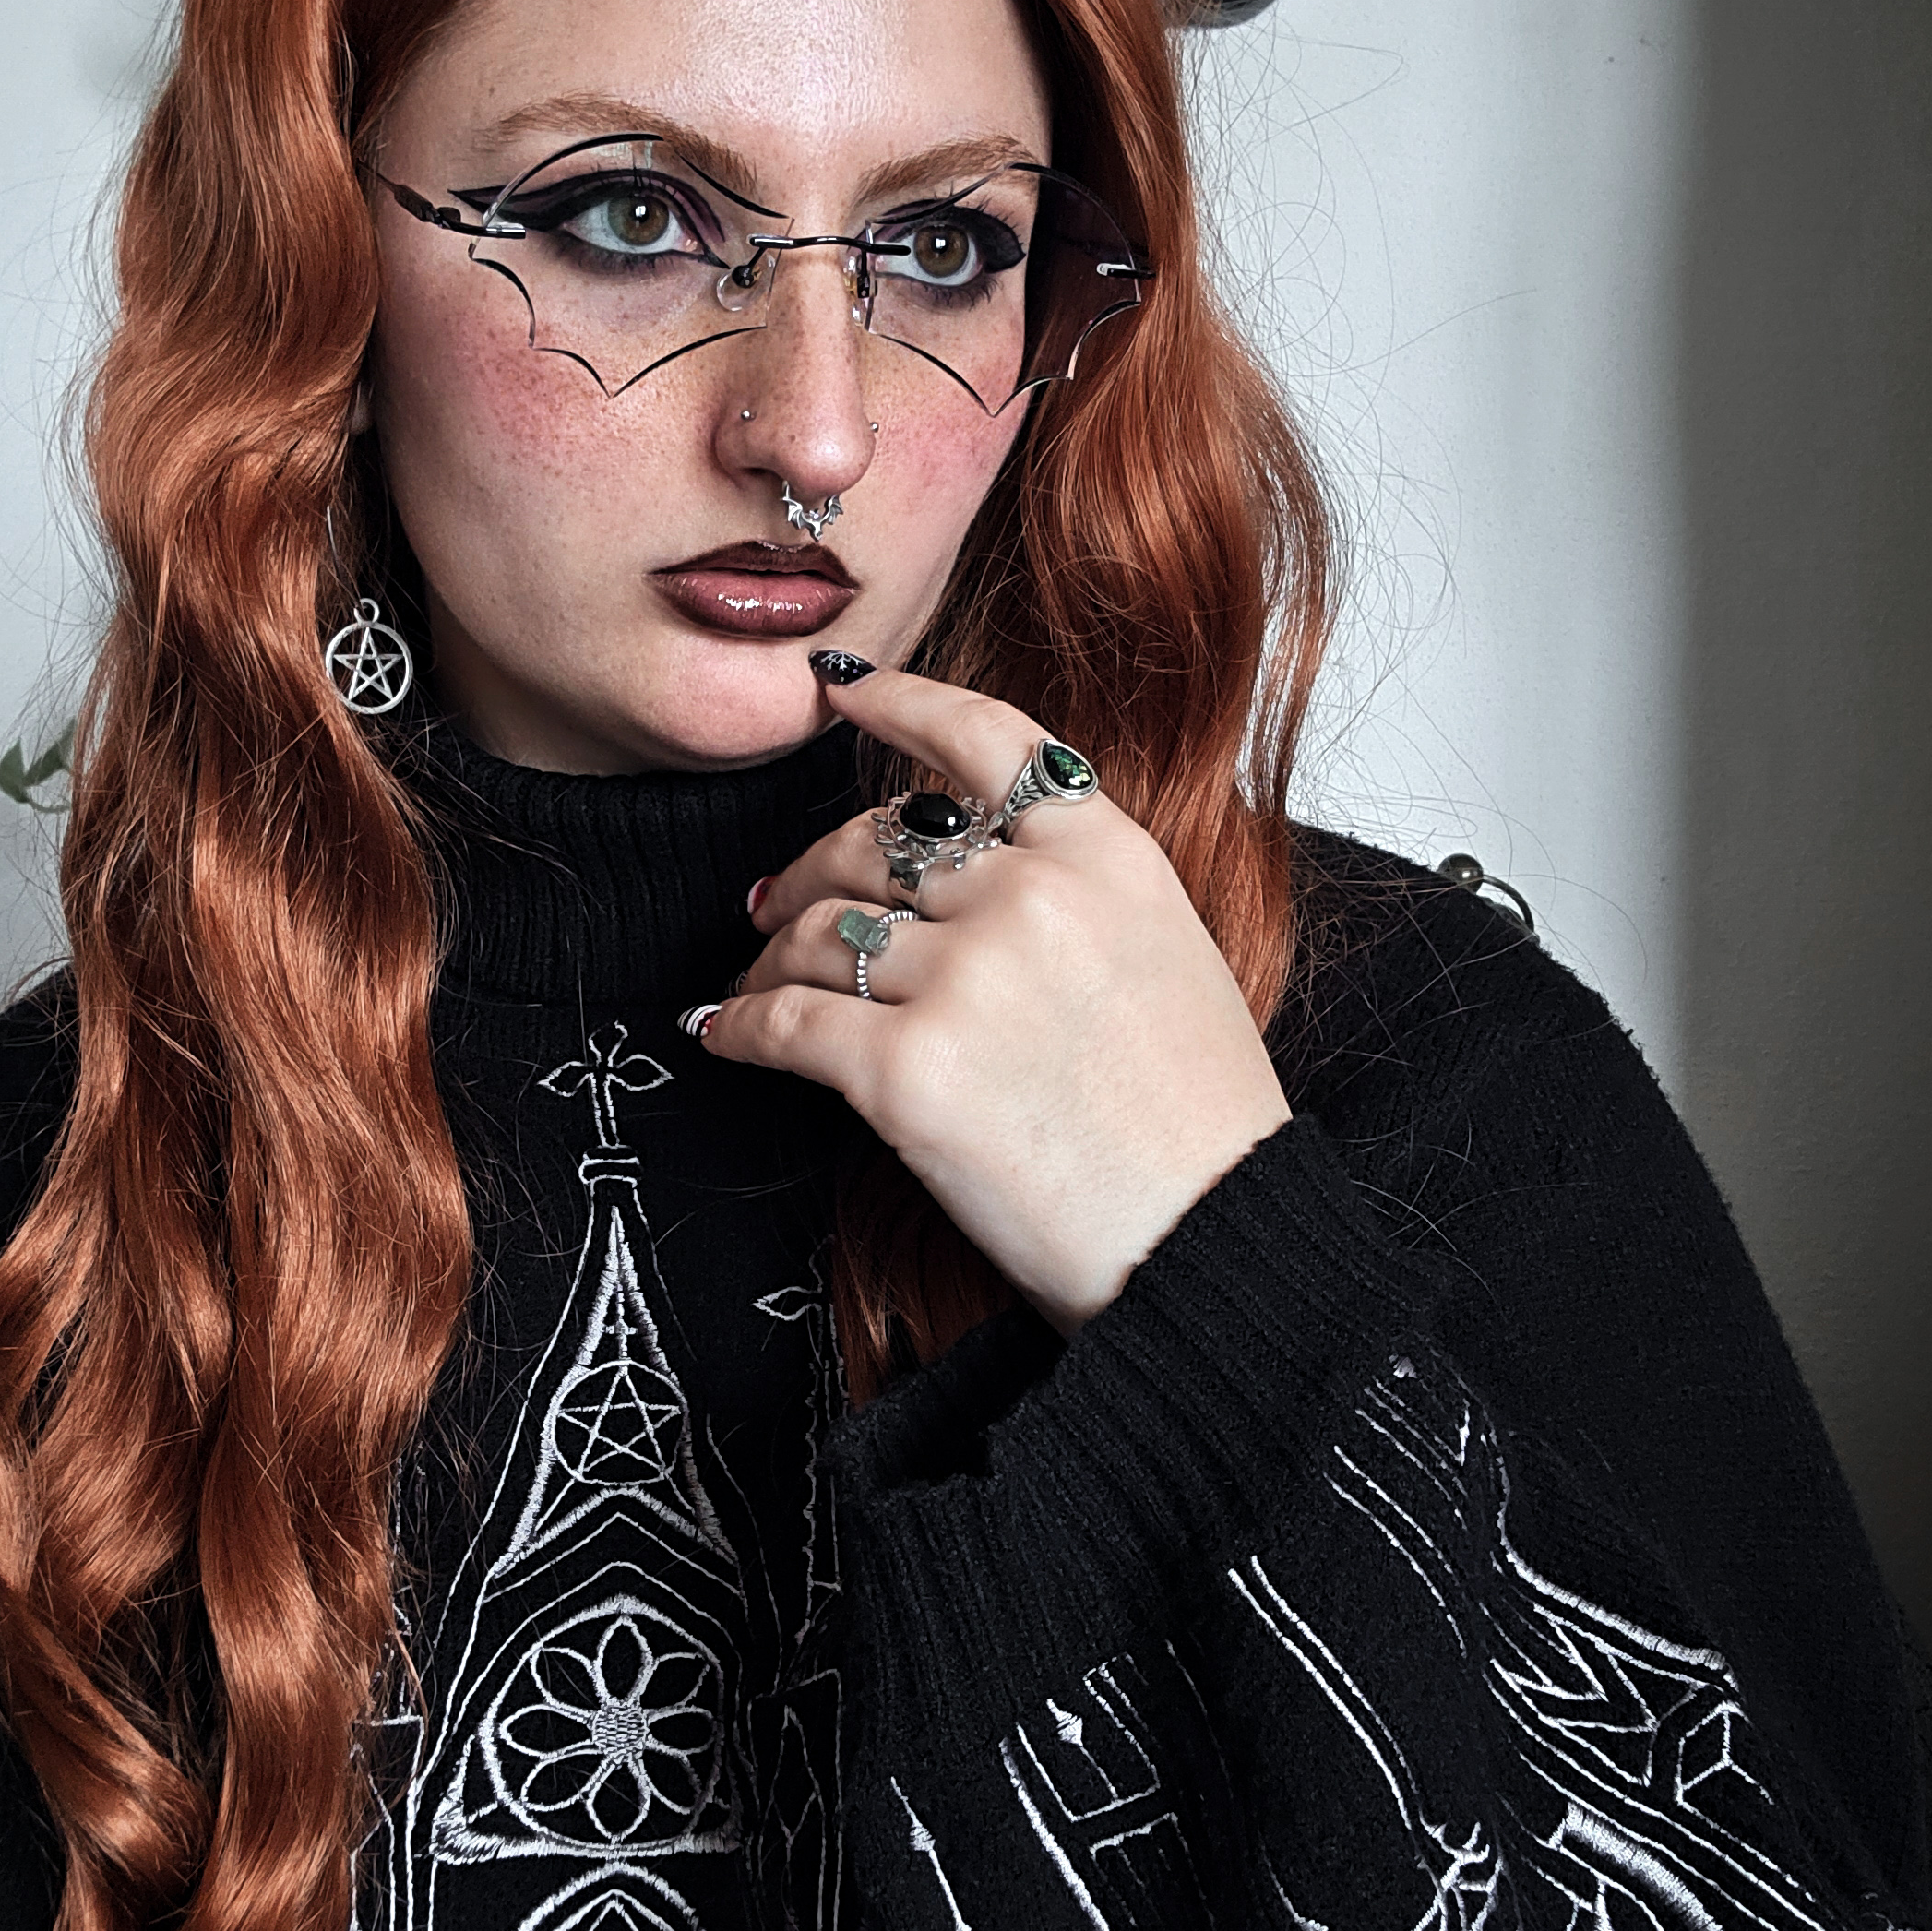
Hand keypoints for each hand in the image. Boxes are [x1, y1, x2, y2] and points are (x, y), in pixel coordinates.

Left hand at [693, 669, 1290, 1334]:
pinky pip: (783, 1022)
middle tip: (775, 905)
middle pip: (874, 843)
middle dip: (810, 873)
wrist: (1209, 1240)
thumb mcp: (1166, 951)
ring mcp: (966, 981)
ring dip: (766, 957)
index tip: (840, 690)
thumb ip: (1075, 886)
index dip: (899, 701)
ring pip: (817, 932)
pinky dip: (738, 1024)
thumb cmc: (1196, 1121)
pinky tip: (722, 1030)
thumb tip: (960, 868)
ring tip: (750, 982)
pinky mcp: (907, 1072)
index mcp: (1106, 855)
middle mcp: (1031, 897)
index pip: (985, 738)